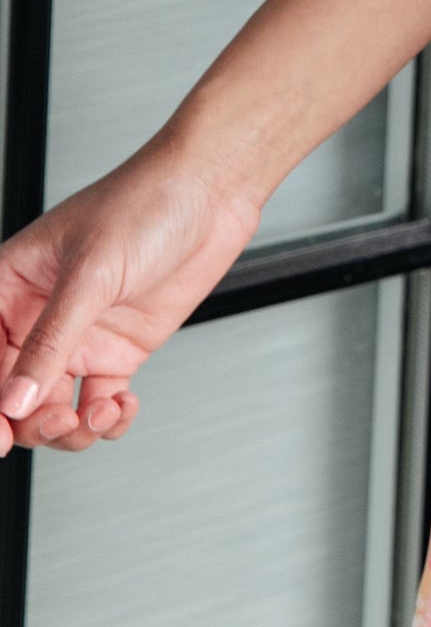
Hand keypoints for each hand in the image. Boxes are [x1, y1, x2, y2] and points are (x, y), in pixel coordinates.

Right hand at [0, 141, 260, 451]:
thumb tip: (14, 400)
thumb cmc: (147, 202)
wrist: (213, 192)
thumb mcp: (92, 272)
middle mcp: (40, 317)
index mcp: (12, 286)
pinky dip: (108, 420)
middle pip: (13, 394)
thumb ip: (51, 340)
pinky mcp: (118, 350)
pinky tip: (123, 406)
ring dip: (72, 427)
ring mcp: (80, 337)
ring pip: (51, 409)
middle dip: (32, 421)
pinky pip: (98, 404)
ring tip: (100, 413)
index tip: (1, 434)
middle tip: (61, 421)